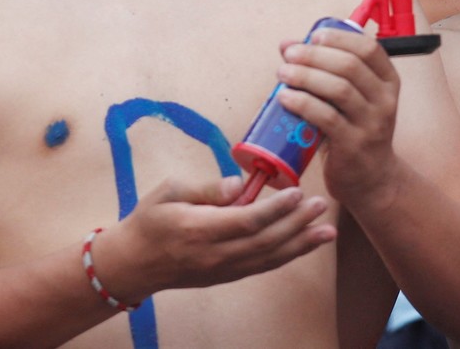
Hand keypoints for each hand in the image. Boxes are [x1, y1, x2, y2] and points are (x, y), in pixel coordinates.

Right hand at [98, 174, 334, 298]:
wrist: (132, 264)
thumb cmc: (149, 221)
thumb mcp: (168, 192)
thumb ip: (205, 188)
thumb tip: (236, 183)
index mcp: (199, 230)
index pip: (246, 221)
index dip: (275, 209)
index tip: (297, 192)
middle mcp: (215, 255)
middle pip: (264, 241)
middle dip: (297, 224)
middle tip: (322, 206)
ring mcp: (222, 269)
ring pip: (269, 258)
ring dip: (301, 244)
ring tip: (328, 231)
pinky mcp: (226, 276)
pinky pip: (262, 266)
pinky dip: (287, 256)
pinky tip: (305, 244)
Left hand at [274, 25, 400, 204]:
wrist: (371, 180)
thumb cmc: (354, 131)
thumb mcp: (351, 99)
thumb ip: (325, 72)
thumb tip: (287, 45)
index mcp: (388, 81)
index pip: (369, 48)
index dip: (340, 37)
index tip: (314, 36)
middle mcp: (385, 100)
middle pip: (350, 66)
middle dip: (315, 55)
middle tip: (289, 54)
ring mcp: (372, 124)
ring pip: (339, 89)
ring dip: (306, 76)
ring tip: (283, 73)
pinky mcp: (354, 145)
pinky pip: (327, 118)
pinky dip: (303, 103)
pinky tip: (284, 98)